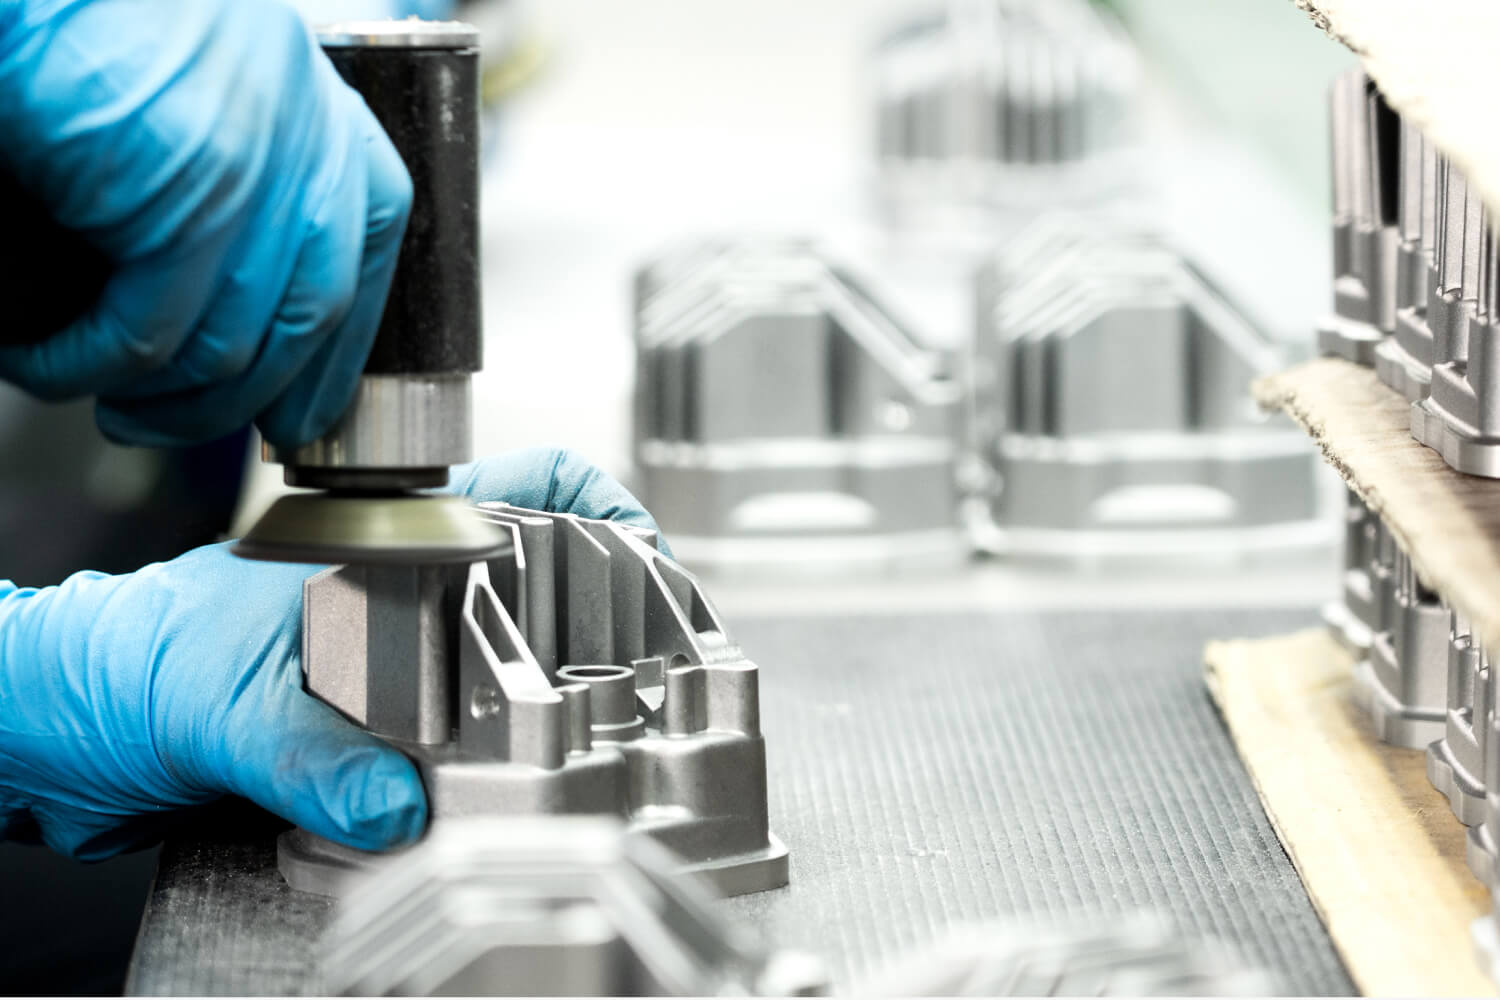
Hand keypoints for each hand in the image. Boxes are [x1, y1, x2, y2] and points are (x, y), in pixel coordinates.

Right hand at [0, 0, 410, 449]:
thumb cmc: (71, 18)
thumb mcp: (187, 90)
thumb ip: (231, 176)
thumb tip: (228, 294)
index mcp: (306, 94)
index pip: (370, 240)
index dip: (341, 339)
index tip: (310, 401)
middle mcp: (297, 123)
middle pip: (311, 311)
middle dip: (255, 396)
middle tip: (200, 426)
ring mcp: (252, 161)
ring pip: (232, 344)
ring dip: (165, 399)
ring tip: (109, 402)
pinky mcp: (186, 197)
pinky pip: (150, 334)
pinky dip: (89, 367)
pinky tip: (47, 363)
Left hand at [0, 449, 662, 859]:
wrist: (71, 719)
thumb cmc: (130, 663)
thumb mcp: (216, 704)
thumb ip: (307, 755)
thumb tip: (393, 804)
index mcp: (381, 541)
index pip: (530, 484)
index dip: (608, 511)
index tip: (654, 564)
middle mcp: (408, 588)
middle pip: (550, 579)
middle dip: (607, 621)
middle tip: (643, 673)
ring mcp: (404, 651)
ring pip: (521, 658)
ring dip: (555, 699)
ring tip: (587, 736)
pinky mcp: (390, 716)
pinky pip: (474, 734)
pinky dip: (497, 762)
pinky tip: (500, 790)